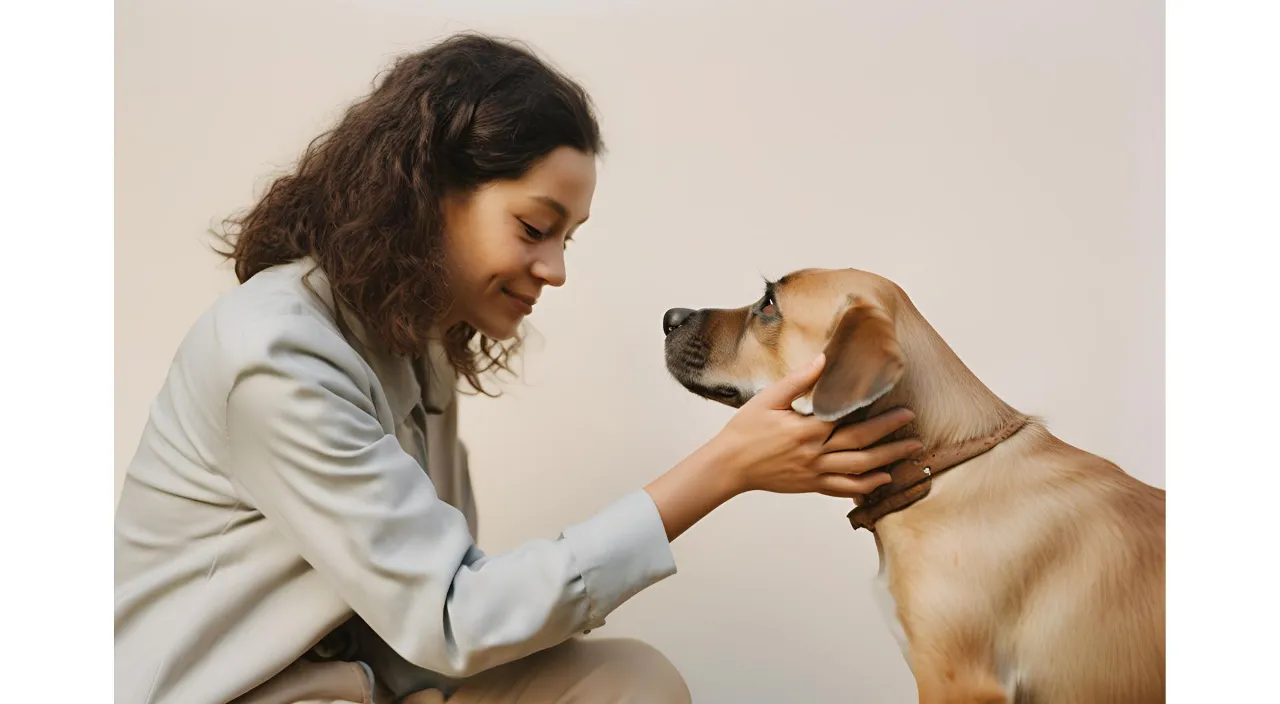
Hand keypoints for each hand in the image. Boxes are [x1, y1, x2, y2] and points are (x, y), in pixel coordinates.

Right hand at [709, 354, 921, 497]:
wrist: (728, 466)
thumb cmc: (745, 430)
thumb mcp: (768, 399)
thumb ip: (799, 381)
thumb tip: (823, 359)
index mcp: (806, 430)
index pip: (851, 421)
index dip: (879, 416)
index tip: (901, 408)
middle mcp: (814, 453)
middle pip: (861, 446)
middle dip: (891, 437)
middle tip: (914, 429)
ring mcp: (813, 473)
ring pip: (858, 470)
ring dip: (887, 462)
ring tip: (910, 454)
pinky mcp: (810, 486)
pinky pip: (843, 490)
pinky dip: (865, 487)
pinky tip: (883, 480)